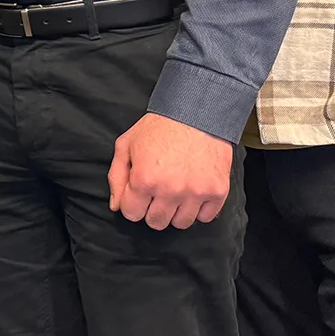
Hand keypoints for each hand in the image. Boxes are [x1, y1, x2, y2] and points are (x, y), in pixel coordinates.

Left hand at [107, 113, 233, 229]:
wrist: (196, 113)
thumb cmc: (158, 128)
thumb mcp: (126, 145)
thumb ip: (116, 177)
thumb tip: (116, 206)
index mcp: (144, 180)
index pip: (132, 214)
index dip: (133, 204)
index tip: (139, 193)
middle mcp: (170, 191)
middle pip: (156, 222)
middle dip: (152, 210)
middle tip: (157, 192)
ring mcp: (196, 193)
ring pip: (181, 223)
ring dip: (176, 211)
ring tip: (176, 191)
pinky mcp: (218, 191)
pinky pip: (206, 217)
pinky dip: (199, 208)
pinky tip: (194, 191)